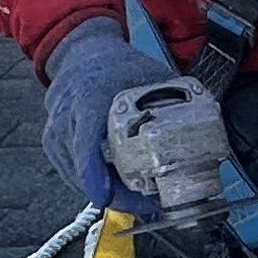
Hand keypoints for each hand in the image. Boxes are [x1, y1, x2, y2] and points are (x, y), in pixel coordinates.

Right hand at [37, 19, 165, 214]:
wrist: (83, 52)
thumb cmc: (116, 64)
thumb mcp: (149, 74)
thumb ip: (171, 99)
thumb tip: (203, 123)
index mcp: (90, 98)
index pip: (86, 143)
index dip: (95, 175)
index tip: (107, 196)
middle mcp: (67, 116)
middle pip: (83, 168)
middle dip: (115, 193)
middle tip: (147, 205)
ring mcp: (56, 131)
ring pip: (77, 176)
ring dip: (107, 191)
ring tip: (138, 199)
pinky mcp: (54, 143)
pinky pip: (72, 172)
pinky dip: (94, 183)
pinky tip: (116, 186)